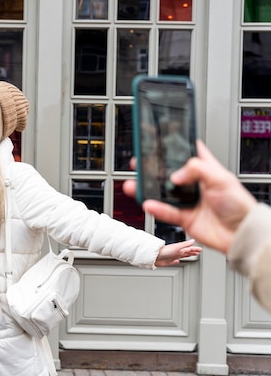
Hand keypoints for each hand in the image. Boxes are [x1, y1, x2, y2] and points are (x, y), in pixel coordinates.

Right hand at [123, 140, 256, 253]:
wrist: (241, 234)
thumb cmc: (240, 205)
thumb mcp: (221, 178)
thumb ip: (197, 169)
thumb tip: (176, 174)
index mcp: (206, 170)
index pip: (187, 154)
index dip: (174, 147)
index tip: (158, 141)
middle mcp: (195, 185)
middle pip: (169, 173)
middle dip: (153, 168)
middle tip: (139, 164)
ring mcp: (189, 201)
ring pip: (163, 193)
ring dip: (148, 189)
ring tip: (135, 185)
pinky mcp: (185, 217)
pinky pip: (166, 212)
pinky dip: (156, 208)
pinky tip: (148, 203)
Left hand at [155, 239, 201, 266]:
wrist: (154, 256)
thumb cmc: (164, 251)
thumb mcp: (177, 247)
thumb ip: (185, 244)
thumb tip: (193, 241)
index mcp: (179, 249)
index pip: (189, 249)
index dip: (195, 249)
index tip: (200, 249)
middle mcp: (176, 253)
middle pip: (186, 252)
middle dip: (192, 252)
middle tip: (198, 252)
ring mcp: (171, 257)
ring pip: (181, 256)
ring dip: (186, 256)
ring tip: (191, 255)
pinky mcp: (167, 262)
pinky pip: (173, 261)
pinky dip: (176, 261)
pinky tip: (177, 261)